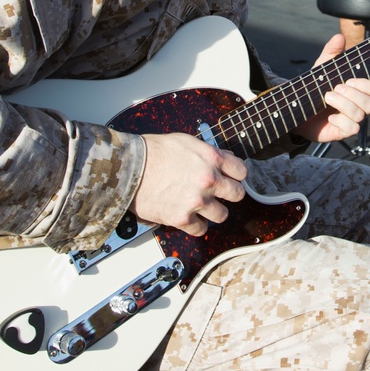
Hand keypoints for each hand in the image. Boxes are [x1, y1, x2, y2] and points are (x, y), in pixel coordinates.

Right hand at [131, 132, 247, 235]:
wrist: (129, 168)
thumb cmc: (152, 152)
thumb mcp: (185, 141)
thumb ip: (208, 152)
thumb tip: (224, 158)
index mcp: (211, 158)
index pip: (241, 171)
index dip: (236, 175)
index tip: (232, 178)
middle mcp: (208, 180)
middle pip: (237, 194)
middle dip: (229, 193)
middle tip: (220, 193)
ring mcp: (197, 201)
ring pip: (222, 215)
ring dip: (214, 211)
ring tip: (203, 206)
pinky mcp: (182, 218)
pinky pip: (201, 229)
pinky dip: (196, 225)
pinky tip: (190, 216)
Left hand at [292, 34, 369, 142]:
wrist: (297, 108)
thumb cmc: (315, 88)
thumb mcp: (322, 69)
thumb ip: (331, 53)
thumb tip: (339, 37)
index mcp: (359, 91)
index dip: (367, 85)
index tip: (349, 79)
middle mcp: (359, 106)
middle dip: (353, 95)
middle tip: (335, 88)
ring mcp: (352, 120)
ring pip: (360, 115)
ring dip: (343, 104)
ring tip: (327, 98)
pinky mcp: (342, 132)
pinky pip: (351, 129)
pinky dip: (340, 121)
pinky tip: (330, 117)